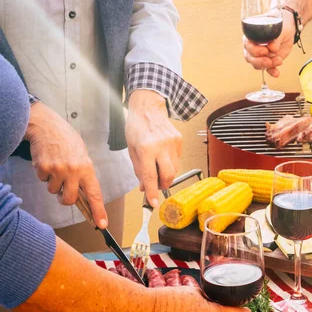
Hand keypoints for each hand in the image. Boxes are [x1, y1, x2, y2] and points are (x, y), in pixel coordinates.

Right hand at [25, 102, 106, 227]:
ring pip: (53, 191)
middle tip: (63, 189)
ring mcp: (57, 170)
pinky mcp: (43, 168)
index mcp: (87, 168)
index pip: (95, 194)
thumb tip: (83, 193)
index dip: (98, 211)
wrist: (47, 126)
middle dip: (65, 198)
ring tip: (56, 166)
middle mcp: (74, 171)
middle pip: (69, 200)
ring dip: (53, 183)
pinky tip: (47, 161)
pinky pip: (42, 180)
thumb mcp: (82, 155)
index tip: (102, 224)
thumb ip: (83, 174)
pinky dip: (43, 173)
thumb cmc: (67, 140)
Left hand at [126, 90, 181, 207]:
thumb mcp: (131, 149)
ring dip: (166, 173)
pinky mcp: (179, 141)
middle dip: (163, 185)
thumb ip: (138, 169)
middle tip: (157, 186)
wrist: (148, 108)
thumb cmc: (136, 126)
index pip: (150, 176)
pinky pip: (177, 159)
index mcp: (146, 148)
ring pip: (174, 168)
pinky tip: (163, 155)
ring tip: (158, 167)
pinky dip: (170, 162)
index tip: (153, 203)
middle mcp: (161, 146)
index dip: (152, 192)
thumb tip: (144, 187)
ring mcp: (173, 143)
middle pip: (168, 175)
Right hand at [243, 10, 294, 77]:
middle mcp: (253, 46)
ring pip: (257, 65)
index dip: (254, 50)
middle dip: (259, 61)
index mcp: (251, 36)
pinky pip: (268, 69)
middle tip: (269, 61)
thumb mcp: (278, 28)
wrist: (287, 29)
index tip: (265, 50)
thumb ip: (275, 38)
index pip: (247, 45)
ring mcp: (260, 55)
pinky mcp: (269, 61)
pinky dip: (272, 72)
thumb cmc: (279, 25)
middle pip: (250, 57)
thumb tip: (272, 48)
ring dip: (268, 66)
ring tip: (279, 61)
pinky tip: (276, 73)